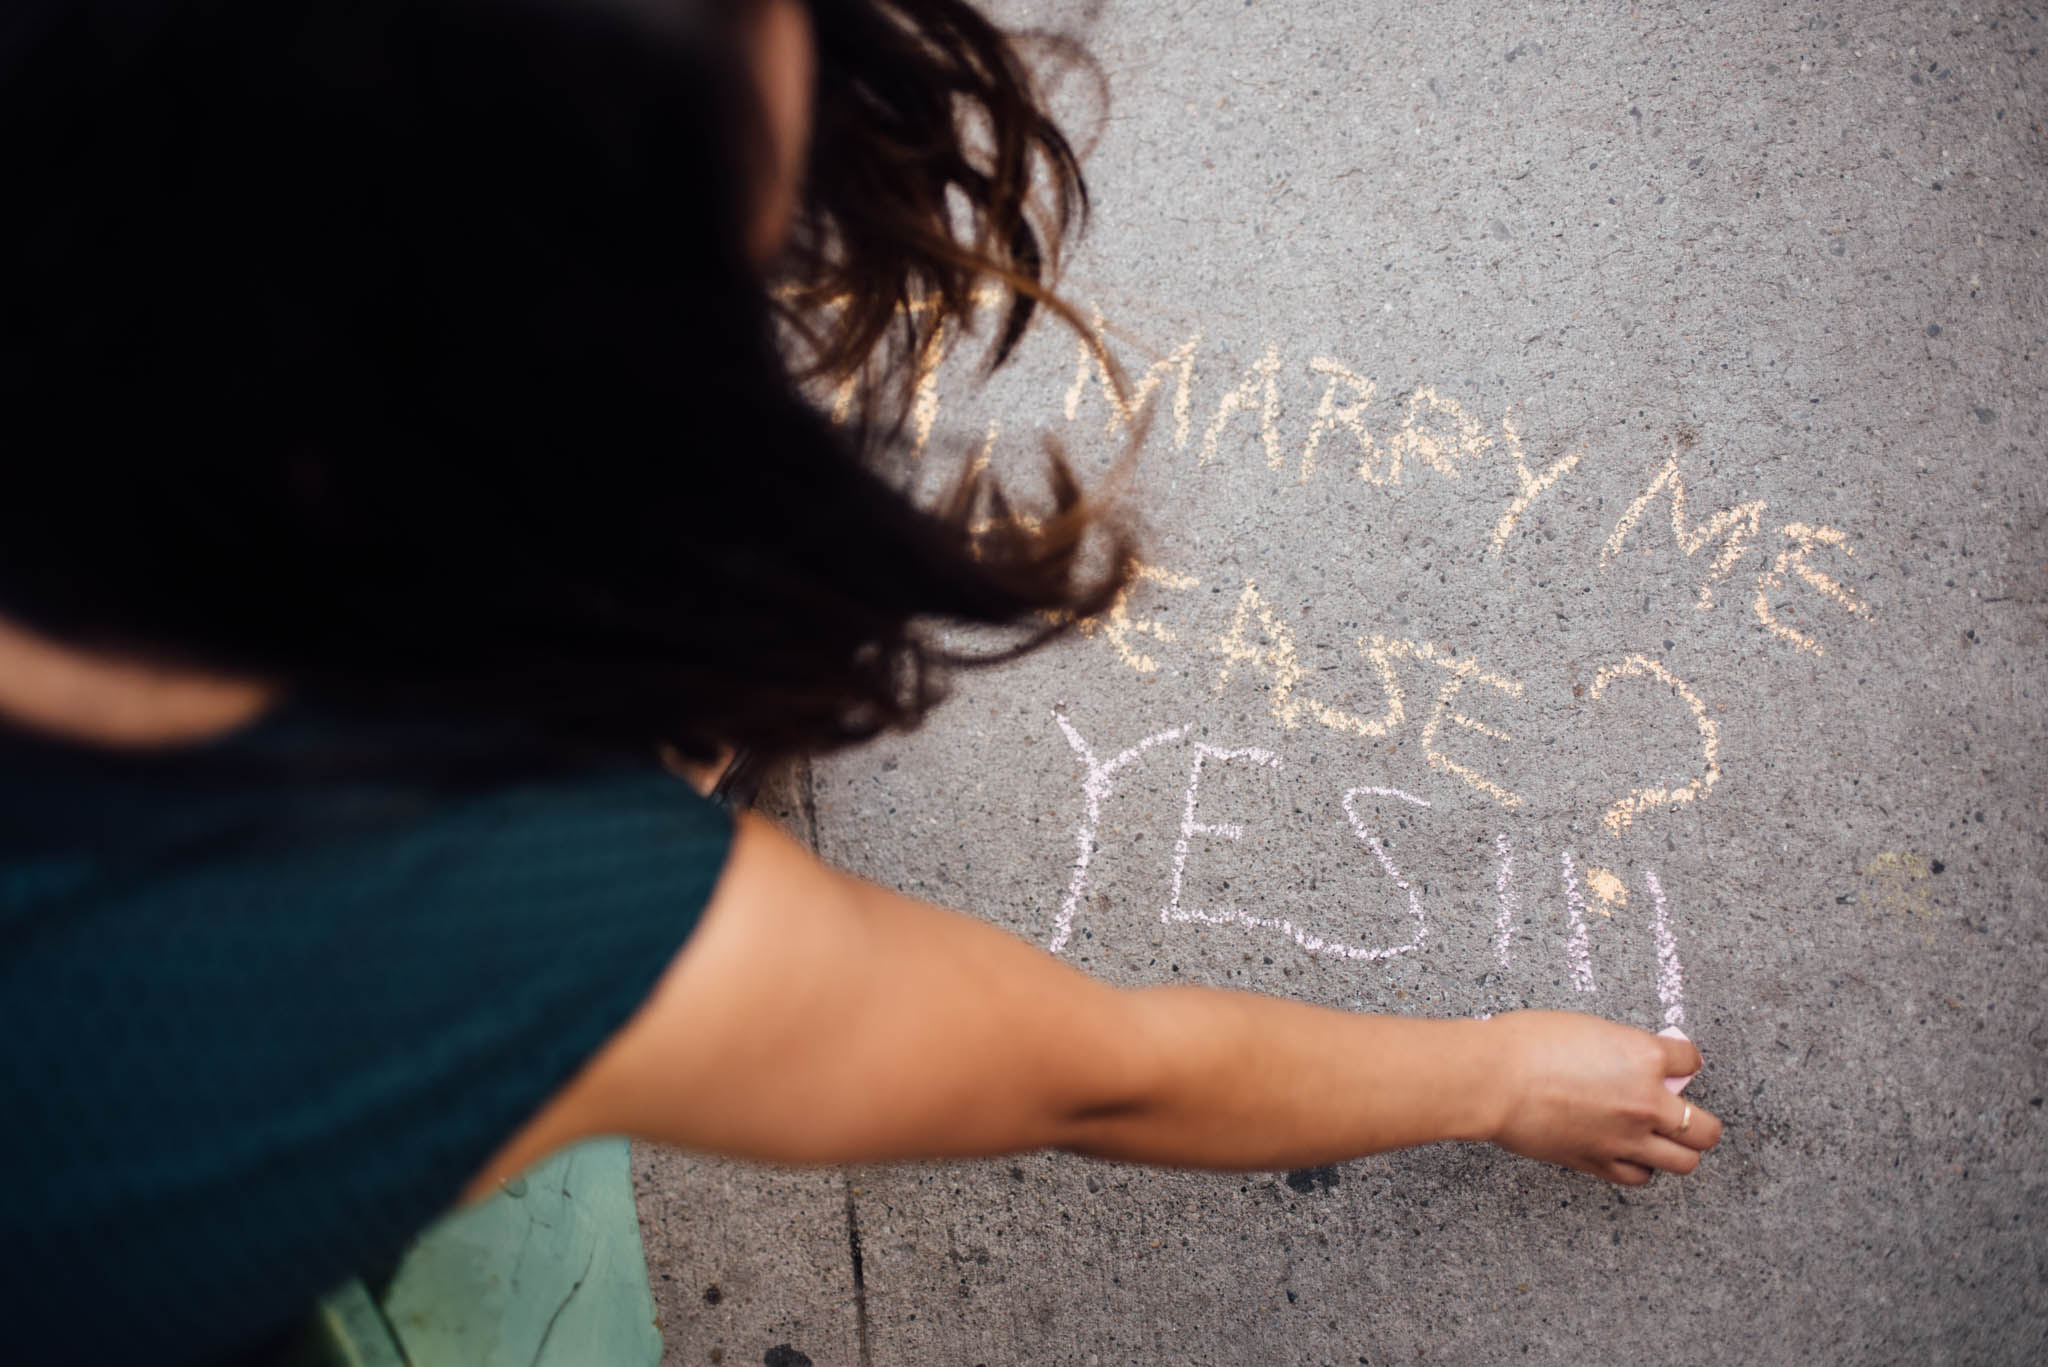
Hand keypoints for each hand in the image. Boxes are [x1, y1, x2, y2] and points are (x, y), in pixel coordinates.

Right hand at [1480, 1011, 1721, 1184]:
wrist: (1493, 1079)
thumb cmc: (1527, 1043)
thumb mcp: (1588, 1028)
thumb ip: (1622, 1049)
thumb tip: (1635, 1062)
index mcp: (1645, 1057)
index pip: (1690, 1060)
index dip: (1683, 1058)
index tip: (1676, 1060)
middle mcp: (1647, 1102)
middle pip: (1706, 1128)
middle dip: (1700, 1120)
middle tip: (1683, 1112)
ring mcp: (1627, 1138)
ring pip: (1685, 1162)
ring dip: (1679, 1151)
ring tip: (1664, 1141)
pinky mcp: (1599, 1162)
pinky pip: (1639, 1177)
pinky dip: (1640, 1167)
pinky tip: (1630, 1154)